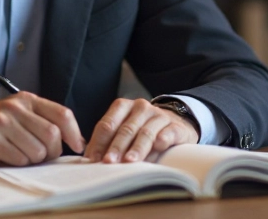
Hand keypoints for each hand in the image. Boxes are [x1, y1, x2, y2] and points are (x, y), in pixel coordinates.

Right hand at [0, 92, 84, 169]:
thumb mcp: (18, 117)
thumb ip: (42, 123)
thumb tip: (77, 141)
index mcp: (26, 100)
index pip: (61, 114)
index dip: (74, 133)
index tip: (77, 147)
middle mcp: (15, 107)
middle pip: (52, 135)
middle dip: (51, 153)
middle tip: (39, 157)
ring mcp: (2, 121)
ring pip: (37, 151)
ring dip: (31, 160)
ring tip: (17, 155)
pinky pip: (19, 159)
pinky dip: (16, 163)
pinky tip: (4, 157)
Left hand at [84, 99, 198, 163]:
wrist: (175, 123)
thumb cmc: (142, 129)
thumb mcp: (124, 130)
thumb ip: (108, 141)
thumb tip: (91, 160)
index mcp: (123, 106)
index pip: (107, 124)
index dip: (99, 142)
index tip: (93, 160)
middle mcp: (141, 107)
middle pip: (125, 129)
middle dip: (116, 147)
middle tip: (108, 162)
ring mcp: (159, 116)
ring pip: (146, 132)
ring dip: (136, 148)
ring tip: (129, 161)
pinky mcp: (176, 127)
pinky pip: (168, 133)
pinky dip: (162, 140)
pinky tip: (158, 147)